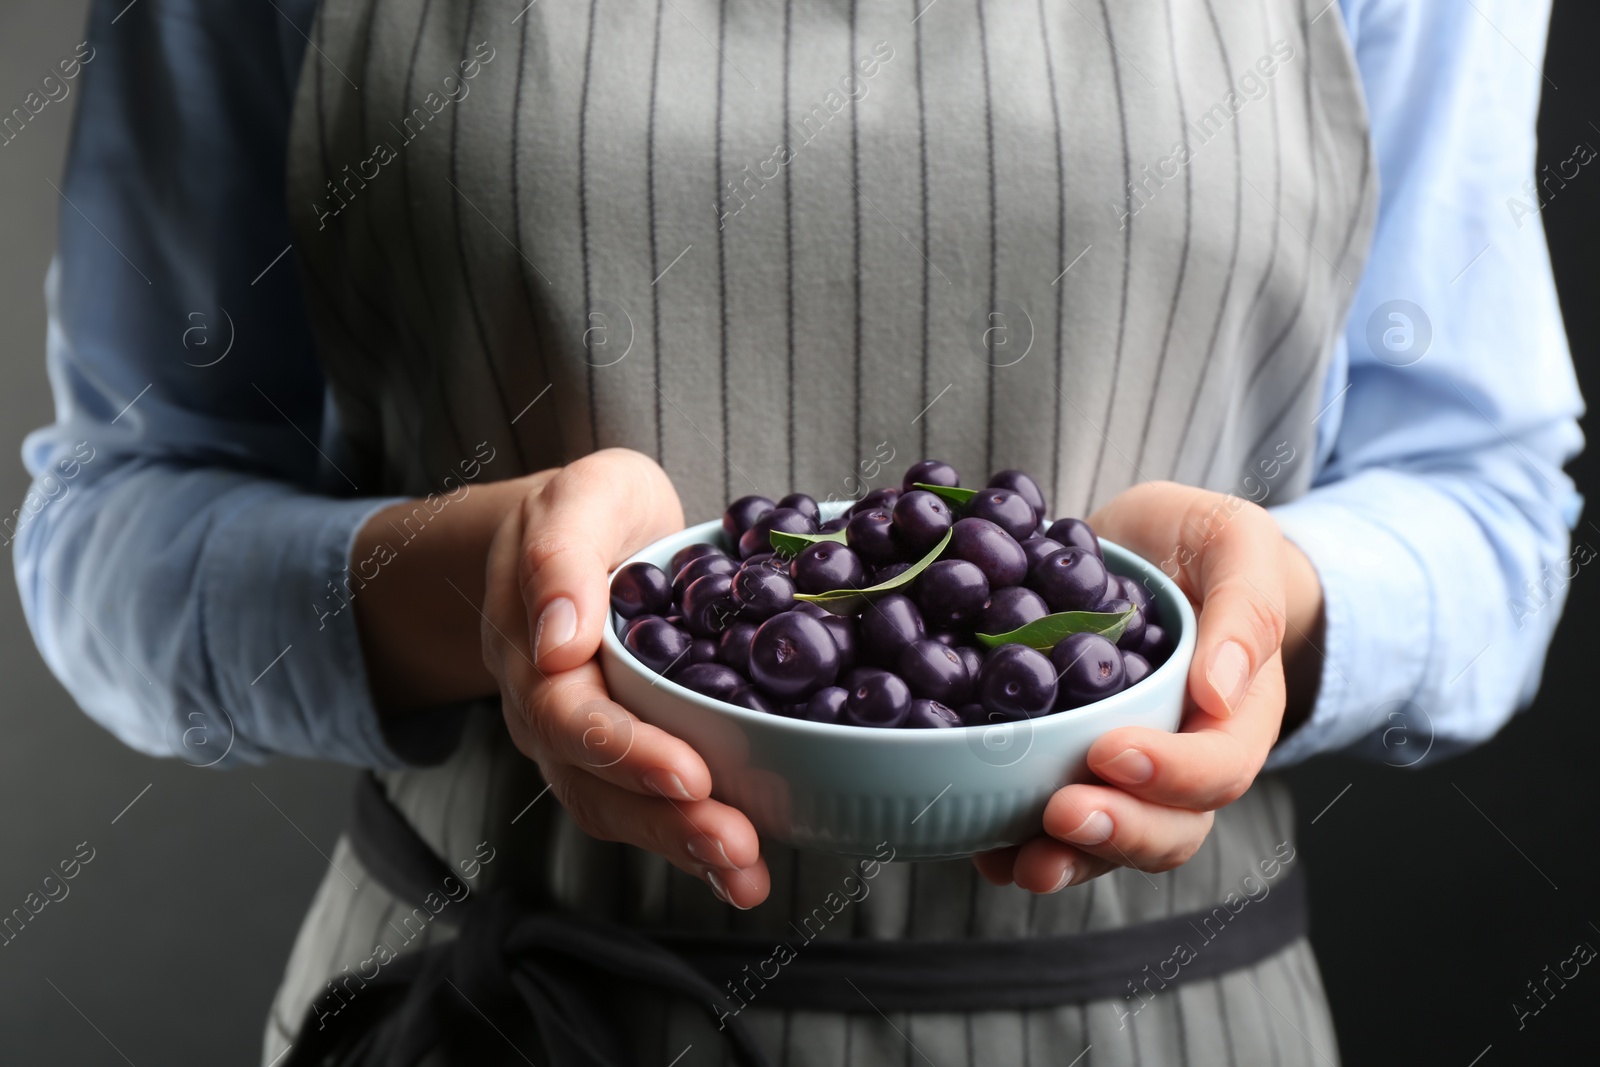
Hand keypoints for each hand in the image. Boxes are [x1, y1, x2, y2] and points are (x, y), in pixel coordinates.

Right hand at [481, 449, 771, 907]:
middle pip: (595, 783)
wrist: (584, 531)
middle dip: (667, 822)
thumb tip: (558, 639)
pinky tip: (745, 869)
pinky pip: (648, 806)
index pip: (570, 716)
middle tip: (735, 846)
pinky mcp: (625, 753)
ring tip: (747, 876)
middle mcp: (549, 710)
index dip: (627, 750)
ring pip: (619, 810)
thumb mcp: (580, 498)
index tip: (689, 772)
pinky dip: (693, 843)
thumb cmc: (588, 510)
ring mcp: (583, 741)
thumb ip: (558, 556)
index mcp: (533, 651)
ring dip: (683, 848)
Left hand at [972, 481, 1324, 893]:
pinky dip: (1011, 839)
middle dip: (1116, 832)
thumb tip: (1219, 691)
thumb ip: (1247, 608)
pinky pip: (1045, 818)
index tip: (1111, 752)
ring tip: (1020, 862)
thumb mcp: (1236, 544)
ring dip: (1065, 858)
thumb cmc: (1204, 544)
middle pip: (1168, 827)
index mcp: (1236, 714)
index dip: (1171, 774)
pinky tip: (977, 839)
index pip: (1219, 766)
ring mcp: (1121, 769)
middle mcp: (1182, 757)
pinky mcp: (1064, 760)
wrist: (1148, 546)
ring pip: (1107, 839)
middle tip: (1061, 815)